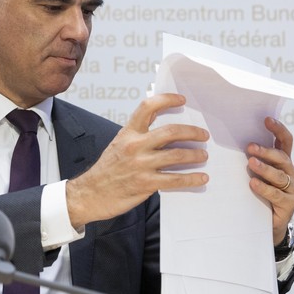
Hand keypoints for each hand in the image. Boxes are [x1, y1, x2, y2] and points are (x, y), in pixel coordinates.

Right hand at [66, 93, 209, 228]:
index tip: (182, 100)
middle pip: (171, 131)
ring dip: (195, 155)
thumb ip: (138, 132)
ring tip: (203, 155)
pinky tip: (201, 178)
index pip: (148, 107)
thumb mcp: (120, 144)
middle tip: (203, 135)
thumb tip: (158, 119)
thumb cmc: (107, 170)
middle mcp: (135, 146)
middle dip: (192, 132)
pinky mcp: (145, 183)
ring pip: (176, 155)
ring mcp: (141, 165)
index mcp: (128, 133)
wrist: (90, 194)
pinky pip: (175, 179)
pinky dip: (191, 179)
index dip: (167, 99)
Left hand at [246, 117, 293, 245]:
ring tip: (251, 163)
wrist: (269, 225)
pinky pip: (276, 194)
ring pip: (279, 175)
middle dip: (266, 151)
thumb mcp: (258, 175)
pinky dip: (264, 188)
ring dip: (264, 168)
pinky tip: (253, 184)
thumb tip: (235, 143)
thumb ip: (254, 160)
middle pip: (281, 157)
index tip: (267, 119)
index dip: (278, 129)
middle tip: (250, 147)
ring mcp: (292, 188)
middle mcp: (291, 173)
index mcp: (284, 162)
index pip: (285, 142)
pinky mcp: (290, 204)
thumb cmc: (260, 195)